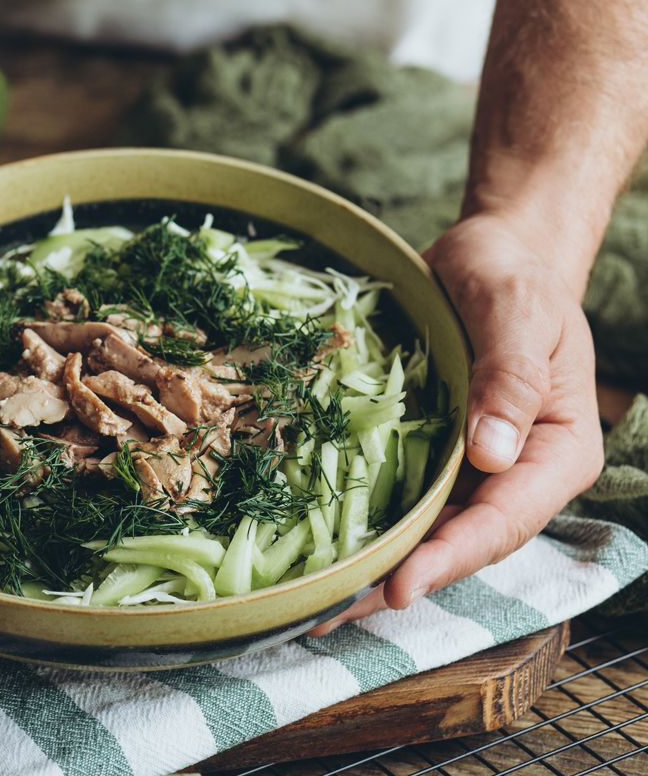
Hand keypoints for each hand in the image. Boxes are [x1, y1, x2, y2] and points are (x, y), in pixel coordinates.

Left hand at [310, 213, 603, 633]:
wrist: (489, 256)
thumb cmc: (514, 277)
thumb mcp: (518, 311)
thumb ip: (510, 378)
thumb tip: (491, 453)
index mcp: (556, 453)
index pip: (504, 520)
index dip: (451, 557)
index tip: (400, 586)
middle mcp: (514, 474)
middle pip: (458, 542)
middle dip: (399, 580)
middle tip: (330, 613)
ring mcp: (469, 469)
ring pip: (423, 531)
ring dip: (372, 565)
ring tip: (312, 601)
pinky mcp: (429, 454)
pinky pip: (395, 495)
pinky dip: (361, 522)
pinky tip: (316, 546)